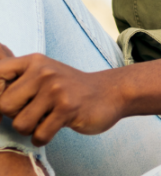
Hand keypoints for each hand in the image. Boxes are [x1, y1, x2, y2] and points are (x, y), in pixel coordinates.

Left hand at [0, 47, 124, 145]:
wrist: (110, 92)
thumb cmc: (69, 87)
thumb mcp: (42, 71)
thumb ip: (14, 73)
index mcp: (34, 61)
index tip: (14, 101)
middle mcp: (44, 71)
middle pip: (4, 106)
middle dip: (16, 116)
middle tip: (35, 111)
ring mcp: (57, 89)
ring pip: (19, 124)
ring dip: (31, 129)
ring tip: (46, 118)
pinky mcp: (68, 107)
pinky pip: (39, 135)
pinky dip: (44, 137)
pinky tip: (55, 127)